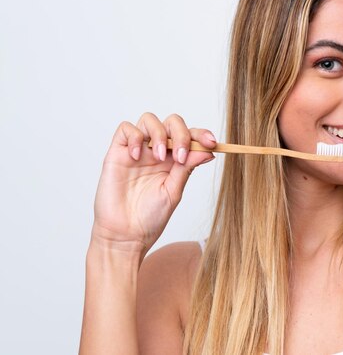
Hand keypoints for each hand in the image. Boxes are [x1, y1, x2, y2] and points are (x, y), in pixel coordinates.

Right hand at [92, 112, 215, 254]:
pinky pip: (126, 129)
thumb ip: (187, 168)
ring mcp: (137, 151)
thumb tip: (208, 151)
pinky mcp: (117, 153)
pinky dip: (135, 137)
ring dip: (160, 134)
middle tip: (181, 156)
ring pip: (149, 120)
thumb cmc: (150, 218)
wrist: (125, 235)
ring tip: (159, 158)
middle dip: (181, 133)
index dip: (201, 134)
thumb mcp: (174, 191)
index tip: (212, 143)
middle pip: (172, 123)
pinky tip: (137, 156)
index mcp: (174, 161)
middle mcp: (156, 152)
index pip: (190, 137)